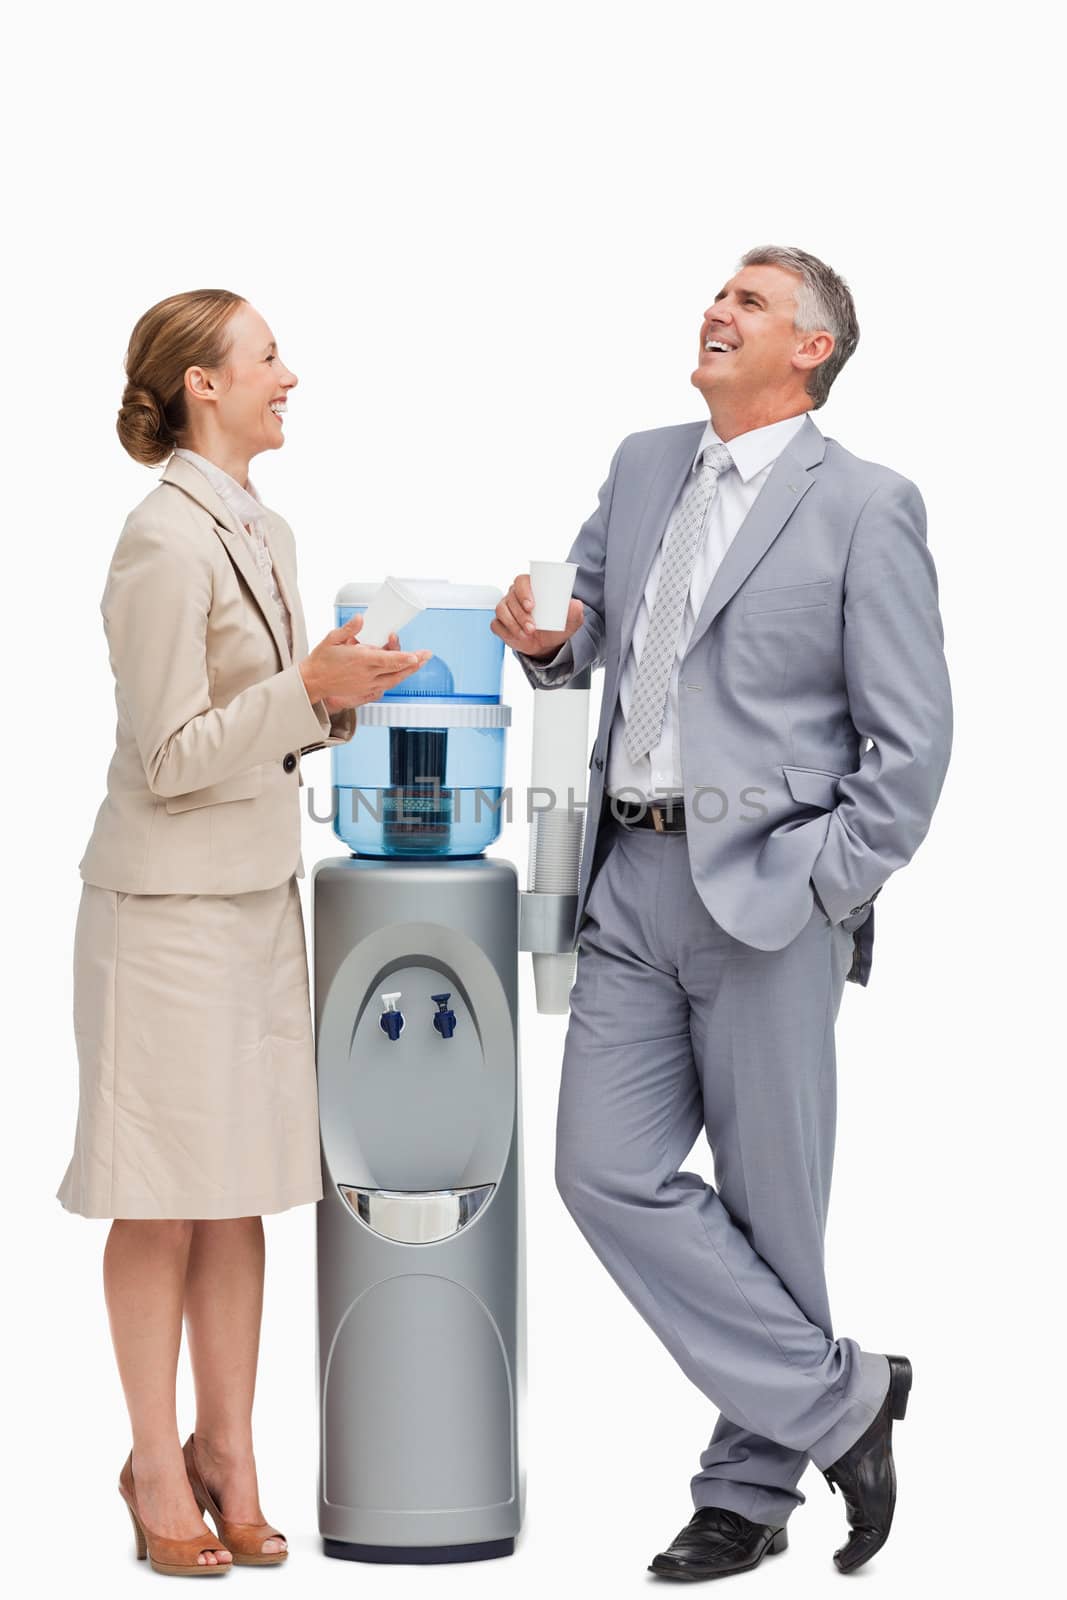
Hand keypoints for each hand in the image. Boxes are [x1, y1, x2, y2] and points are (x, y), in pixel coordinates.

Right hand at [300, 613, 430, 710]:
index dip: (403, 658)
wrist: (313, 682)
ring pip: (394, 679)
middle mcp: (367, 674)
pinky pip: (387, 684)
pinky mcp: (366, 689)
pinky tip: (404, 672)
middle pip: (396, 670)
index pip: (387, 660)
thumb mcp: (331, 639)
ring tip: (420, 662)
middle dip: (414, 662)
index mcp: (360, 660)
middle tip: (427, 655)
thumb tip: (360, 618)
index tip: (416, 656)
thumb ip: (348, 629)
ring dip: (408, 671)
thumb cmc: (321, 660)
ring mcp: (367, 683)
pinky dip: (398, 677)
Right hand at [491, 573, 583, 660]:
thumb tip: (575, 604)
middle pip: (511, 598)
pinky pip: (496, 624)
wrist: (548, 643)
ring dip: (514, 623)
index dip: (523, 591)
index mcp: (530, 587)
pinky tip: (518, 636)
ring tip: (528, 633)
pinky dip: (506, 631)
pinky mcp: (500, 623)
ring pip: (502, 611)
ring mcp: (505, 608)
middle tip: (532, 627)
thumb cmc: (557, 625)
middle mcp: (515, 595)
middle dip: (521, 614)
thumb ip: (576, 611)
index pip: (521, 581)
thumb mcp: (571, 619)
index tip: (531, 605)